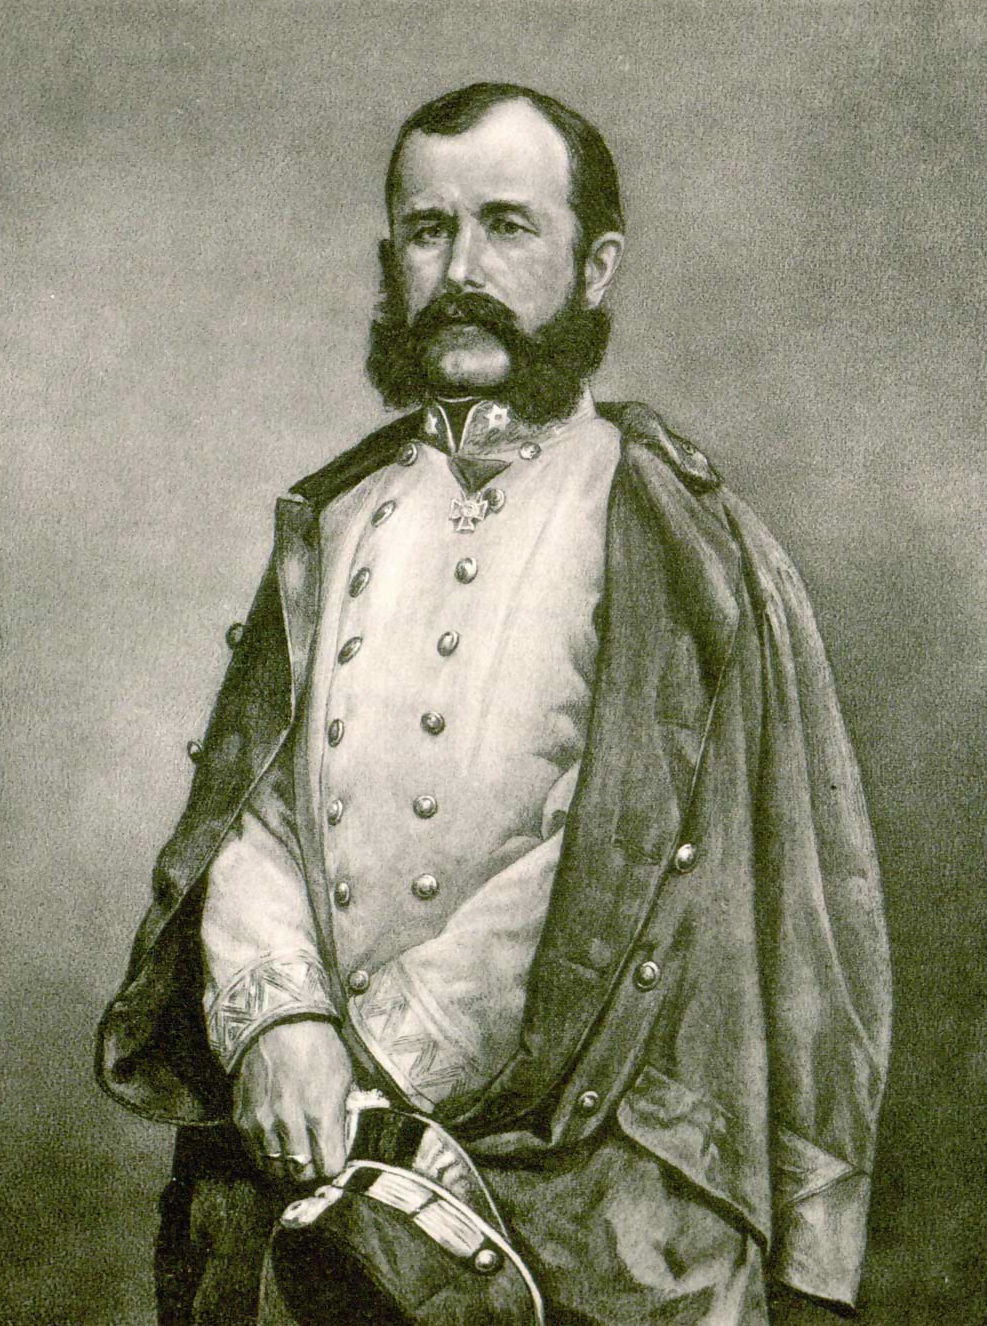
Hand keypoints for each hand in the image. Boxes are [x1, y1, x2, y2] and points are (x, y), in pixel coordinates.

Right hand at [233, 1019, 352, 1184]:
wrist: (278, 1023)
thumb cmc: (317, 1047)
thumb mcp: (343, 1076)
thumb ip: (341, 1115)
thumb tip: (339, 1144)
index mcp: (321, 1111)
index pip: (329, 1167)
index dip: (334, 1163)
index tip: (333, 1155)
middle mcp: (289, 1121)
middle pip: (301, 1174)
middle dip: (311, 1169)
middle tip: (314, 1157)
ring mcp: (262, 1122)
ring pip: (275, 1170)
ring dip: (286, 1166)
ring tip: (294, 1152)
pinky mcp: (242, 1119)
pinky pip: (254, 1156)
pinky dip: (266, 1155)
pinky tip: (275, 1141)